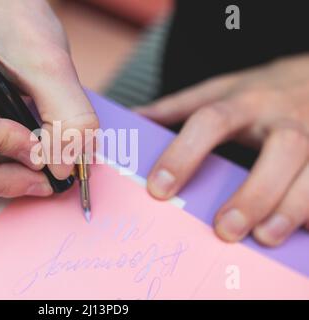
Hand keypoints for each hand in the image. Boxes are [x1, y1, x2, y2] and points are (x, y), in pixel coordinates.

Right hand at [0, 0, 97, 197]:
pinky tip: (20, 159)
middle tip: (46, 178)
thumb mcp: (48, 61)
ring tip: (37, 172)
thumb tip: (64, 168)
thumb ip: (67, 114)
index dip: (2, 146)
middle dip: (1, 179)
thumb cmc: (15, 19)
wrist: (0, 9)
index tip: (39, 143)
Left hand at [137, 54, 308, 246]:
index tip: (159, 189)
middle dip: (254, 192)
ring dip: (292, 207)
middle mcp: (285, 115)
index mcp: (246, 100)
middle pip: (281, 149)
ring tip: (264, 238)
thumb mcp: (220, 88)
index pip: (211, 120)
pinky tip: (301, 230)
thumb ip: (177, 105)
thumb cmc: (260, 90)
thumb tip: (133, 118)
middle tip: (224, 230)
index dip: (184, 153)